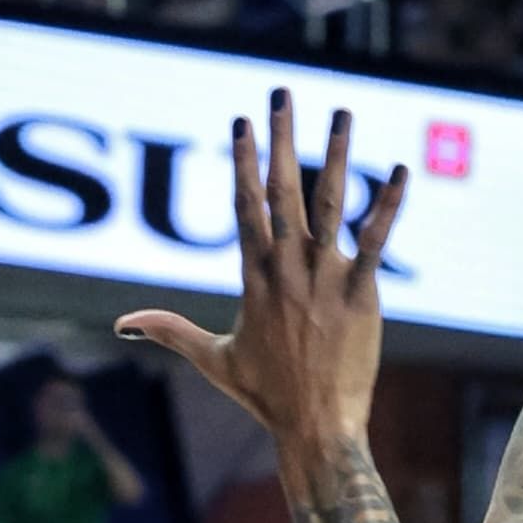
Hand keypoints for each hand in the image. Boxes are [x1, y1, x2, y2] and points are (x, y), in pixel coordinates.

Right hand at [117, 94, 402, 468]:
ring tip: (340, 111)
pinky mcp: (360, 295)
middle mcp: (287, 271)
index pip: (245, 207)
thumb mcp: (213, 359)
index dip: (244, 161)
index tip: (243, 122)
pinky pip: (375, 242)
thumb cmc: (266, 397)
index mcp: (254, 280)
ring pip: (329, 204)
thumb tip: (122, 324)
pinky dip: (387, 206)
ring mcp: (325, 280)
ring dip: (335, 154)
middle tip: (281, 94)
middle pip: (281, 192)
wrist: (315, 429)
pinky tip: (399, 171)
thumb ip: (171, 331)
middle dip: (281, 139)